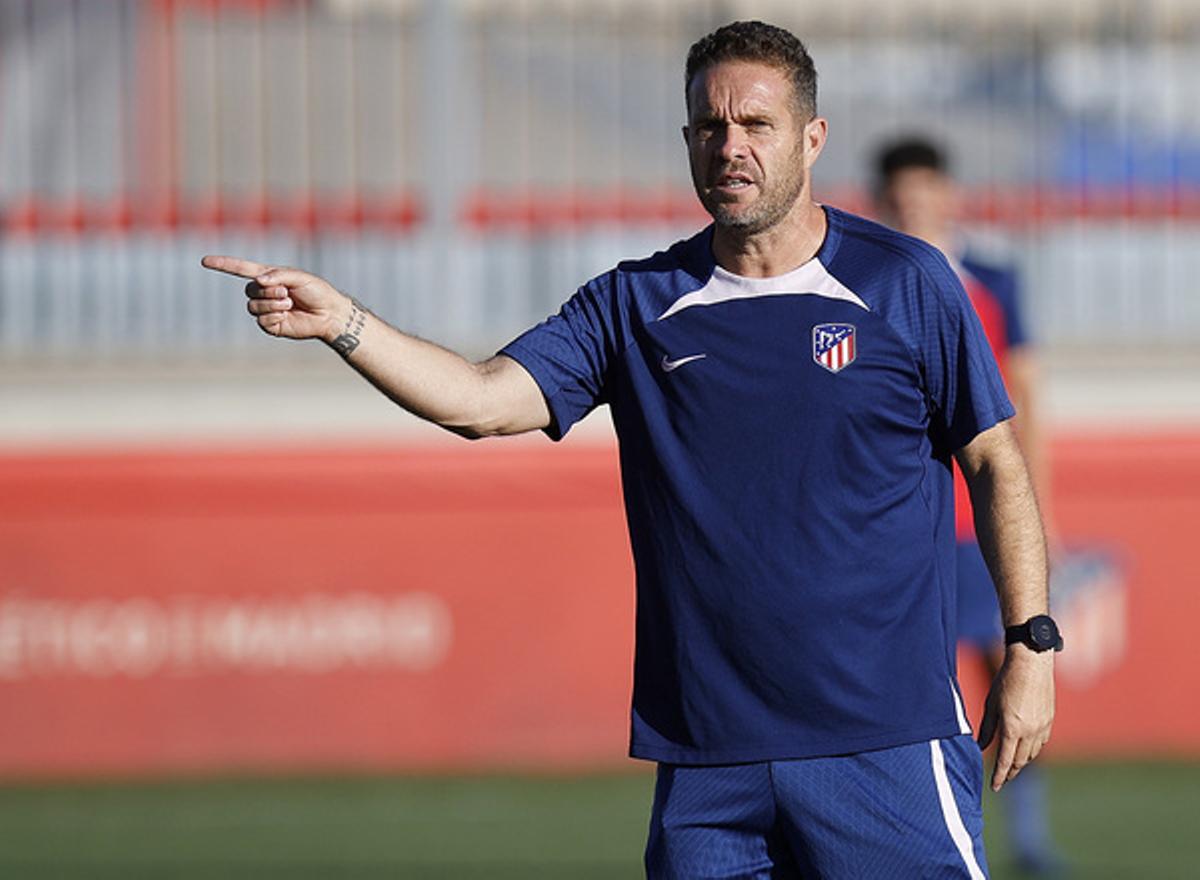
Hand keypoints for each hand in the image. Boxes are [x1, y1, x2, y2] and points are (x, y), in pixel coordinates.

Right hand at [201, 255, 347, 341]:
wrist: (329, 313)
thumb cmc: (317, 291)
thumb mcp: (299, 277)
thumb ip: (278, 275)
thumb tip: (258, 281)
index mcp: (269, 277)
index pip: (241, 270)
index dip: (223, 265)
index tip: (204, 261)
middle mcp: (265, 293)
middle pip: (249, 291)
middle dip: (267, 291)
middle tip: (287, 292)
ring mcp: (267, 310)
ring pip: (253, 307)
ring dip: (271, 304)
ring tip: (289, 302)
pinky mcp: (272, 325)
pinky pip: (262, 321)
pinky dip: (274, 316)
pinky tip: (287, 314)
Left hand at [977, 645, 1054, 790]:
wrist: (1031, 663)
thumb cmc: (1006, 681)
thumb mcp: (990, 704)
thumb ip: (986, 728)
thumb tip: (981, 746)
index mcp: (1012, 728)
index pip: (1006, 761)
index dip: (1000, 776)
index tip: (994, 787)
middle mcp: (1030, 731)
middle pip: (1021, 761)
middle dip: (1011, 773)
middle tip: (1003, 780)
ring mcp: (1042, 726)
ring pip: (1033, 754)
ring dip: (1022, 763)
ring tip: (1013, 767)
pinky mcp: (1050, 720)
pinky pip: (1042, 742)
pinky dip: (1033, 750)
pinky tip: (1026, 750)